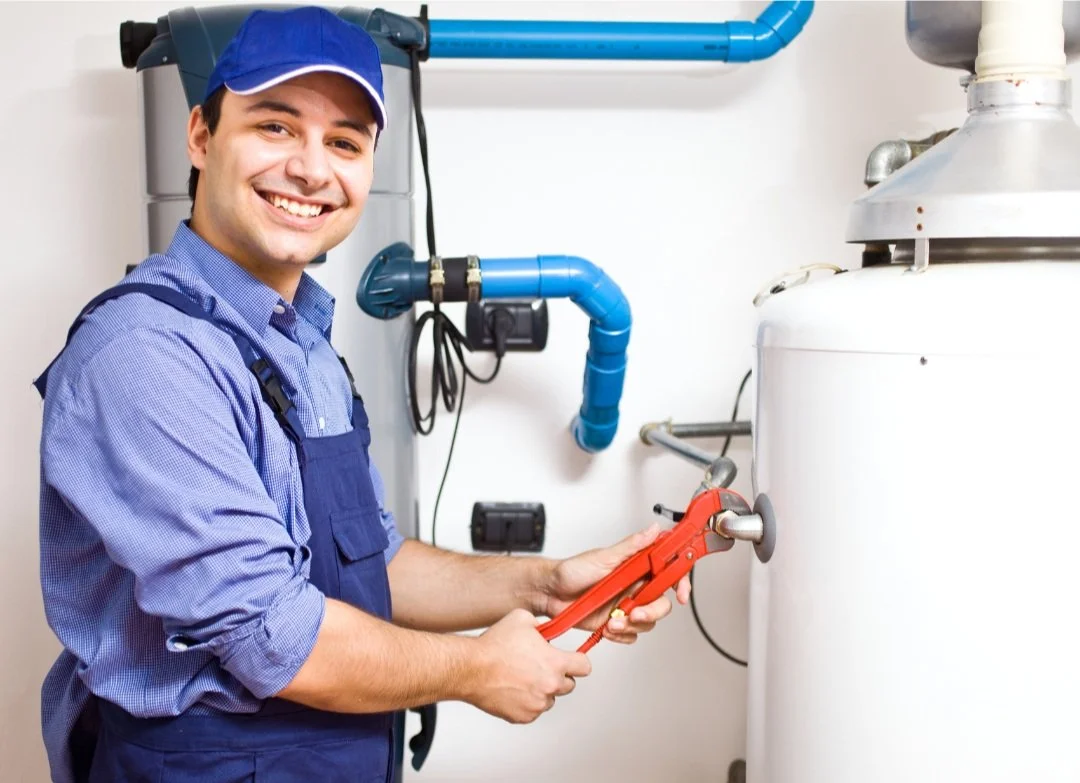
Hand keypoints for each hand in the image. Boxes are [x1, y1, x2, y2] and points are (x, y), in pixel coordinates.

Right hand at [469, 608, 591, 723]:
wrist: (471, 668)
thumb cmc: (493, 646)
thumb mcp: (522, 619)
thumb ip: (542, 625)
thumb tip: (547, 629)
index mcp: (555, 663)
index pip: (585, 667)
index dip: (577, 661)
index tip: (572, 660)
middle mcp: (550, 686)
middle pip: (569, 685)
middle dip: (558, 676)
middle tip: (540, 666)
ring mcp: (537, 704)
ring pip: (550, 699)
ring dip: (542, 690)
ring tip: (522, 677)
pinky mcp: (523, 716)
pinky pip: (533, 711)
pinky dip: (526, 702)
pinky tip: (513, 688)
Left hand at [544, 524, 690, 644]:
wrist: (550, 593)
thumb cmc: (572, 571)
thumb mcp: (604, 556)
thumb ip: (632, 546)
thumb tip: (654, 529)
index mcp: (636, 567)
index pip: (668, 572)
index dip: (680, 582)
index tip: (681, 593)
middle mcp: (634, 587)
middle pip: (661, 603)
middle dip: (651, 612)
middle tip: (635, 613)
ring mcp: (625, 605)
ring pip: (647, 621)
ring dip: (632, 625)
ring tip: (612, 621)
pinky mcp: (615, 622)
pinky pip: (631, 635)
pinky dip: (621, 635)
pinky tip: (607, 628)